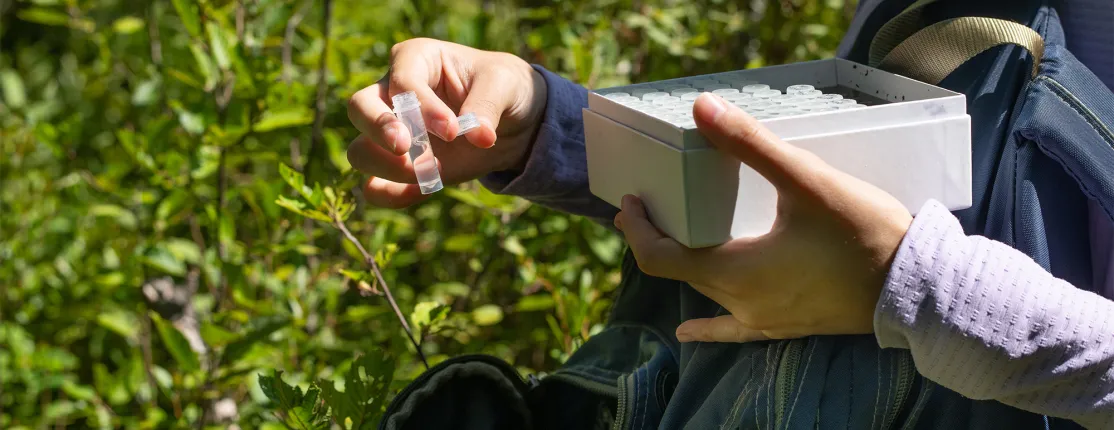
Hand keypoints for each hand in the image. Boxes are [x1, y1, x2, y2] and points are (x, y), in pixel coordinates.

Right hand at [346, 38, 546, 207]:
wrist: (512, 123)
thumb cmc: (503, 88)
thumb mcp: (505, 84)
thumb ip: (488, 105)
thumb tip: (479, 137)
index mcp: (415, 59)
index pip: (403, 81)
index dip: (422, 106)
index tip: (453, 130)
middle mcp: (392, 92)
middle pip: (359, 107)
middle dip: (378, 128)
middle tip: (404, 147)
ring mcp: (391, 133)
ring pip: (360, 150)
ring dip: (388, 166)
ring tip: (431, 171)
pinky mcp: (399, 168)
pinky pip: (376, 186)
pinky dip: (392, 194)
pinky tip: (423, 191)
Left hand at [614, 93, 913, 342]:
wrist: (916, 287)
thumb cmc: (863, 233)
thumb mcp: (805, 181)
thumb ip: (750, 144)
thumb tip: (703, 108)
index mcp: (734, 270)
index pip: (661, 256)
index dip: (638, 229)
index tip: (629, 202)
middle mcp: (740, 303)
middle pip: (679, 273)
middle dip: (657, 240)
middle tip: (646, 209)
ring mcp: (763, 320)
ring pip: (705, 295)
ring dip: (683, 268)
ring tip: (671, 242)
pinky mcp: (787, 326)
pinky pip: (734, 329)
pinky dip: (708, 326)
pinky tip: (689, 332)